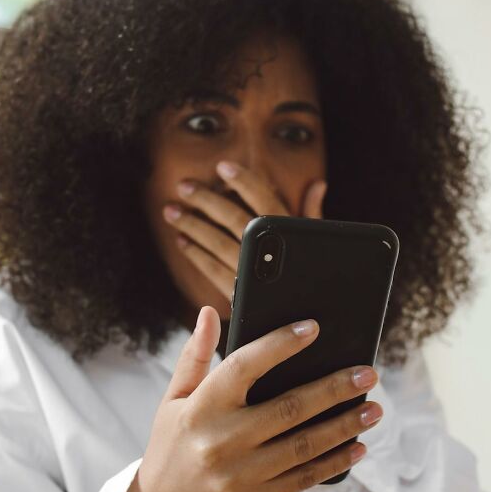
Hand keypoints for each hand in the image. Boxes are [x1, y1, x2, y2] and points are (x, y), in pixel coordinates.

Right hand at [135, 306, 381, 491]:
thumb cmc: (170, 448)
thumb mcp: (173, 401)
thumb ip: (195, 357)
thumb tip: (208, 312)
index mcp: (201, 407)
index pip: (244, 365)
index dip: (280, 344)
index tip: (314, 328)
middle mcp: (221, 440)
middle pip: (290, 407)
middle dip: (335, 388)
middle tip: (368, 373)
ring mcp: (241, 474)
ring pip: (305, 444)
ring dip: (345, 425)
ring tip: (374, 409)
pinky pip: (305, 477)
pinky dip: (335, 461)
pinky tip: (358, 446)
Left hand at [163, 161, 327, 306]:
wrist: (303, 325)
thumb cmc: (312, 278)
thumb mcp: (318, 245)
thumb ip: (312, 215)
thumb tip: (317, 185)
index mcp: (288, 235)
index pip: (264, 200)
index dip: (243, 181)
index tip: (223, 167)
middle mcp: (267, 252)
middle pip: (233, 218)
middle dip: (206, 200)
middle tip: (184, 186)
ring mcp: (249, 274)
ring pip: (217, 242)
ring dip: (192, 225)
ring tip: (172, 211)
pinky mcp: (237, 295)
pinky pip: (211, 270)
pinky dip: (196, 254)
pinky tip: (182, 241)